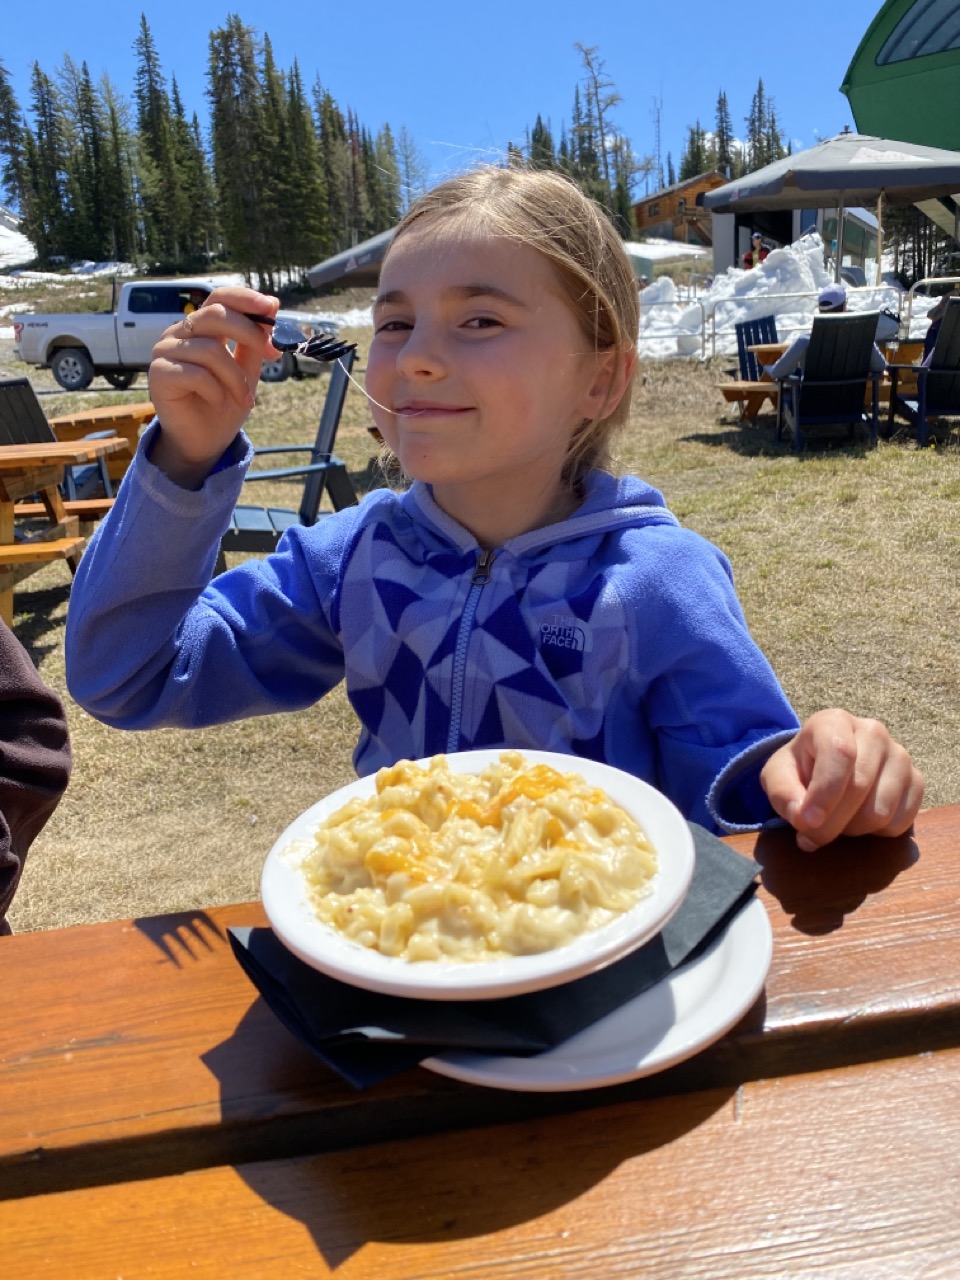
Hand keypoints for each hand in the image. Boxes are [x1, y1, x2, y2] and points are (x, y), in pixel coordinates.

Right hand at [148, 286, 279, 486]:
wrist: (203, 441)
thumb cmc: (223, 404)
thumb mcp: (247, 370)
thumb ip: (254, 341)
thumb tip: (273, 305)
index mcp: (200, 327)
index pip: (219, 296)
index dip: (246, 299)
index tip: (273, 308)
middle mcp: (179, 333)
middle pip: (215, 314)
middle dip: (250, 332)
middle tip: (271, 353)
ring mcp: (165, 352)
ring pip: (211, 350)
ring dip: (237, 378)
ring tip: (245, 399)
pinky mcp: (158, 374)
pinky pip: (196, 375)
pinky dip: (216, 391)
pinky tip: (220, 403)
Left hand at [760, 709, 923, 851]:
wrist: (826, 766)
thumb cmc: (801, 769)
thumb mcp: (778, 775)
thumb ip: (782, 793)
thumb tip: (802, 817)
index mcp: (834, 721)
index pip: (839, 752)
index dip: (824, 793)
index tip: (807, 822)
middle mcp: (873, 732)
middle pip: (859, 787)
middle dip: (831, 823)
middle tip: (810, 835)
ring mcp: (900, 756)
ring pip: (880, 811)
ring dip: (852, 829)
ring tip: (835, 820)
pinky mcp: (917, 781)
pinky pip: (900, 822)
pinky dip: (875, 833)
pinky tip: (858, 819)